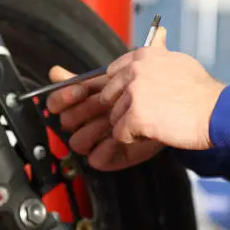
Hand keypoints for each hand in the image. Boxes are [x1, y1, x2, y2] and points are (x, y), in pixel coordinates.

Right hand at [46, 66, 163, 171]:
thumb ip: (97, 70)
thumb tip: (58, 70)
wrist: (172, 107)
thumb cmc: (147, 90)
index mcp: (84, 101)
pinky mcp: (111, 156)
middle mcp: (87, 121)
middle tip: (102, 103)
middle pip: (66, 120)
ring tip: (111, 120)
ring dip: (92, 129)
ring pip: (77, 141)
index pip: (57, 102)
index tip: (82, 90)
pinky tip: (117, 138)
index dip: (63, 96)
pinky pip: (95, 159)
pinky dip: (103, 150)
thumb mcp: (125, 73)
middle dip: (82, 111)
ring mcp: (97, 140)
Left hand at [101, 27, 224, 149]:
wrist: (217, 112)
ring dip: (132, 125)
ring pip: (114, 118)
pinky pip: (120, 134)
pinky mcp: (135, 116)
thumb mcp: (179, 59)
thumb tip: (159, 32)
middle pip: (109, 97)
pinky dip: (135, 139)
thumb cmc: (202, 91)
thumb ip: (160, 50)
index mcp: (143, 56)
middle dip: (125, 109)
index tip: (140, 98)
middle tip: (152, 113)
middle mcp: (135, 70)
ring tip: (158, 122)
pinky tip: (156, 131)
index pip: (112, 73)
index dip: (122, 90)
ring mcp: (134, 93)